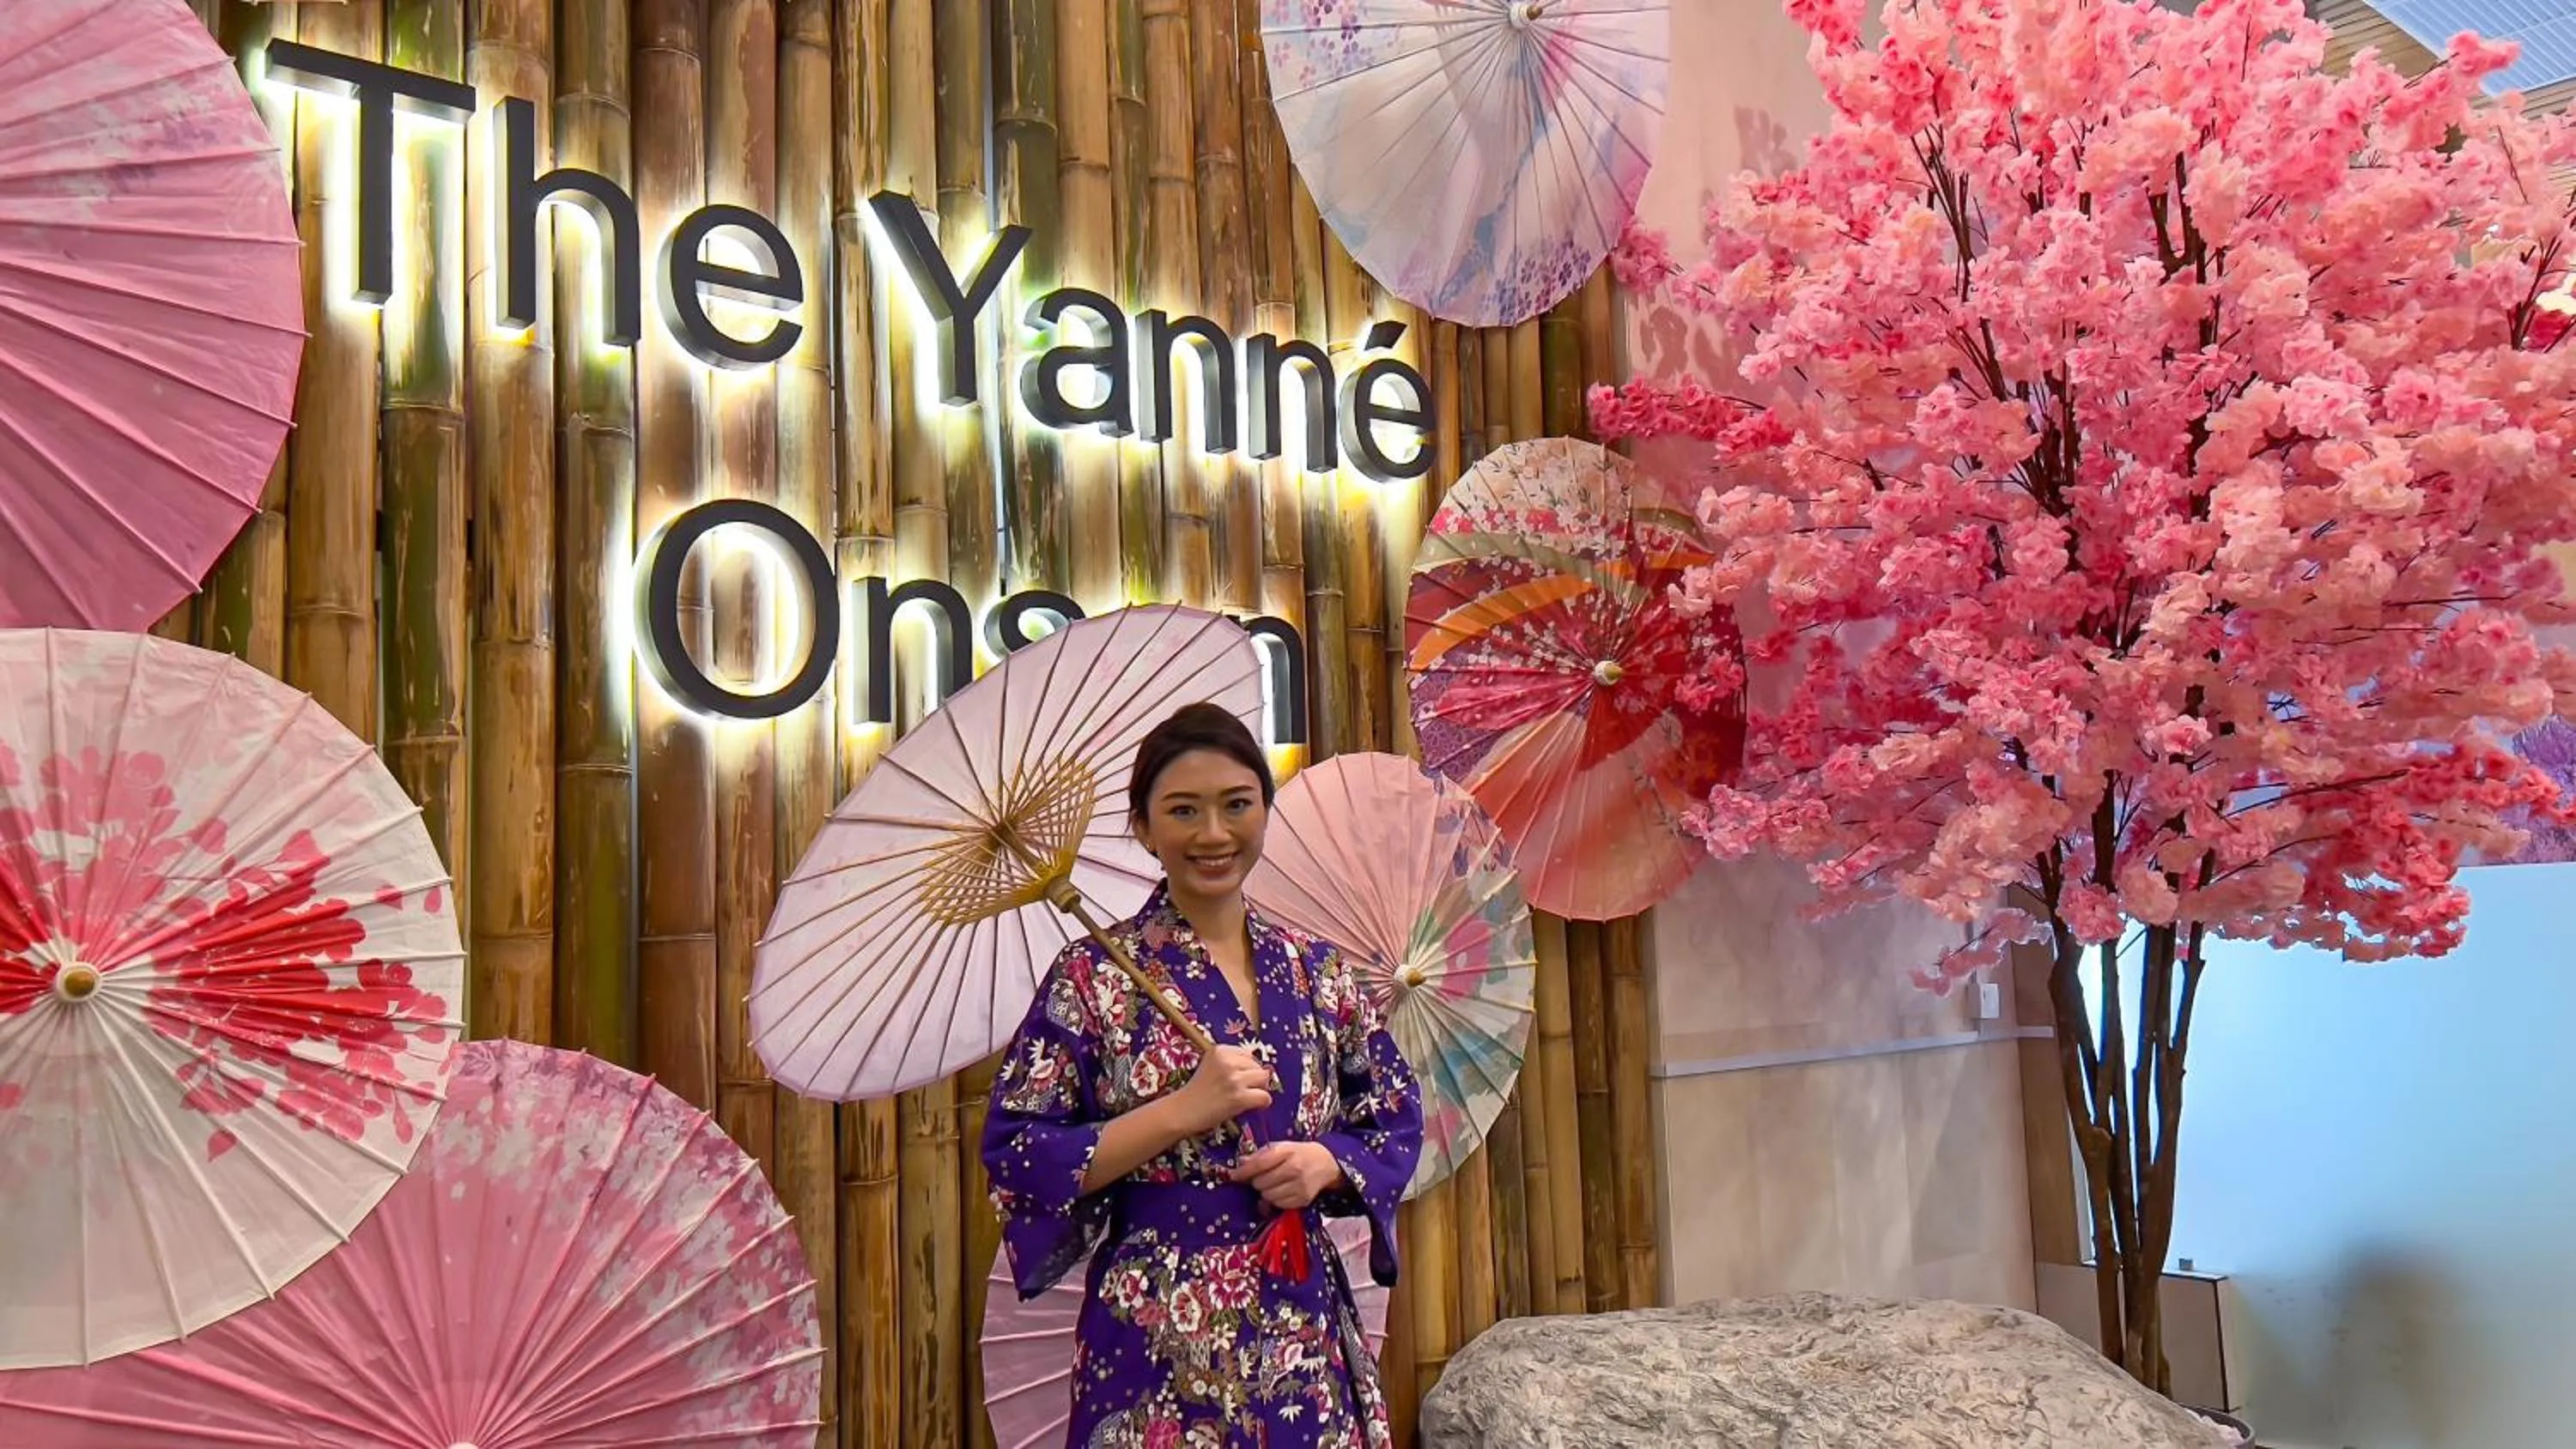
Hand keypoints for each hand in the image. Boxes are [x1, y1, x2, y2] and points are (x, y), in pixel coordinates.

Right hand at [1167, 1044, 1272, 1134]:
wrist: (1182, 1112)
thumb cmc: (1196, 1092)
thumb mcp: (1210, 1066)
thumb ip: (1231, 1063)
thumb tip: (1262, 1069)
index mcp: (1220, 1051)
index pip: (1248, 1055)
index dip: (1247, 1068)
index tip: (1238, 1079)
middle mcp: (1227, 1061)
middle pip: (1258, 1066)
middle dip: (1254, 1078)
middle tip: (1243, 1090)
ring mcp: (1233, 1079)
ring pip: (1264, 1079)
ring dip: (1259, 1089)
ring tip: (1247, 1097)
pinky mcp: (1238, 1097)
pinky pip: (1264, 1097)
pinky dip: (1262, 1103)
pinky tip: (1251, 1107)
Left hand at [1229, 1141, 1344, 1210]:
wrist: (1326, 1163)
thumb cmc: (1299, 1153)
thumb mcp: (1281, 1147)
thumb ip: (1260, 1155)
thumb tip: (1240, 1163)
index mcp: (1287, 1151)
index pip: (1259, 1164)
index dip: (1243, 1172)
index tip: (1234, 1176)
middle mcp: (1294, 1169)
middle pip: (1261, 1183)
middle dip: (1257, 1181)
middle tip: (1261, 1177)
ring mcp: (1300, 1186)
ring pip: (1268, 1196)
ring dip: (1265, 1192)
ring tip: (1272, 1184)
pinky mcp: (1303, 1200)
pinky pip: (1279, 1205)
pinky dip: (1276, 1200)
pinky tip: (1281, 1191)